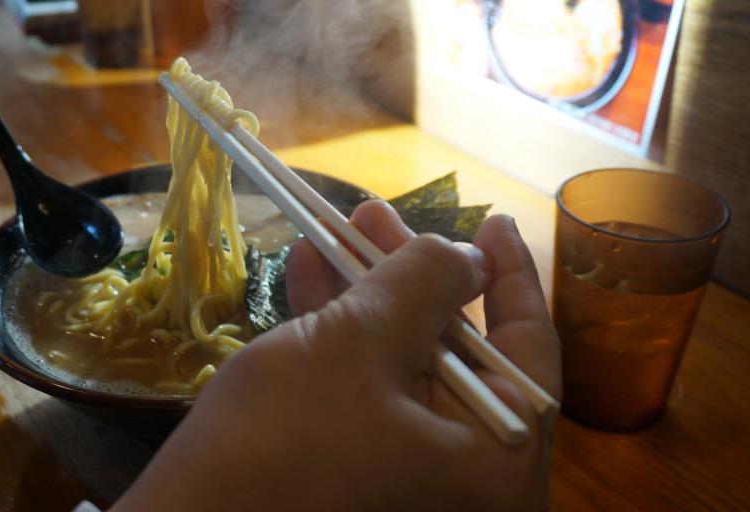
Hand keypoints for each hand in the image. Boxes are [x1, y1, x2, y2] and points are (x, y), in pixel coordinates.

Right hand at [113, 200, 560, 510]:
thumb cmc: (286, 433)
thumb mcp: (360, 339)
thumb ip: (425, 283)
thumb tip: (467, 258)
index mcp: (495, 460)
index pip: (526, 350)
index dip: (509, 276)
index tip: (490, 220)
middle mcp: (465, 480)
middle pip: (456, 354)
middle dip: (412, 277)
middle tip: (380, 217)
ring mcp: (409, 481)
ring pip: (403, 367)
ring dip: (368, 295)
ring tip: (336, 229)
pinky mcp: (358, 475)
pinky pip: (367, 393)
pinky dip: (342, 337)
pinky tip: (310, 277)